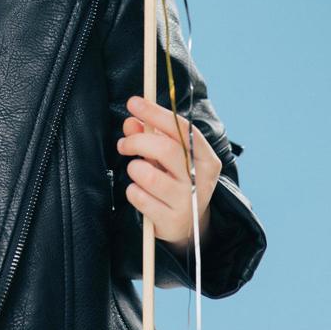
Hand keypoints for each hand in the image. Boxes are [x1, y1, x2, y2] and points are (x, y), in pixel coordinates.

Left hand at [116, 95, 222, 250]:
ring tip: (136, 171)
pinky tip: (140, 192)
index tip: (134, 102)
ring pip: (148, 175)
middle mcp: (200, 179)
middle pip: (165, 149)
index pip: (182, 129)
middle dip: (137, 142)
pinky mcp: (171, 221)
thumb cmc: (176, 181)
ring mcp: (188, 202)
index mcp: (206, 158)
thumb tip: (131, 122)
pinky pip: (139, 197)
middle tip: (124, 144)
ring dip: (134, 168)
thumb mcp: (168, 157)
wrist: (189, 226)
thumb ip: (150, 136)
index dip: (156, 113)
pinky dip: (132, 190)